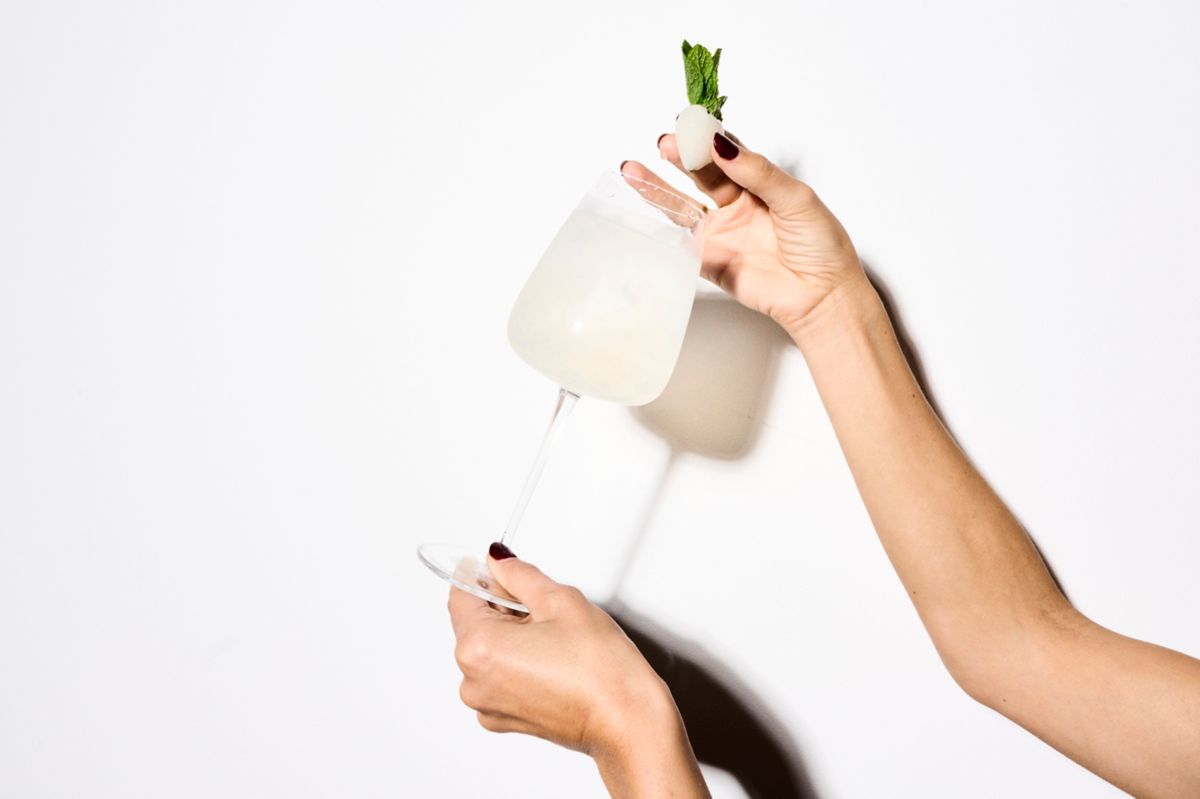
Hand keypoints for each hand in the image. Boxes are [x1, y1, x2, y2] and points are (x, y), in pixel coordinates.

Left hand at [447, 549, 673, 756]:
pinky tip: (551, 659)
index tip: (499, 567)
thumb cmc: (601, 671)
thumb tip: (500, 561)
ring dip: (511, 635)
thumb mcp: (560, 601)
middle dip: (502, 607)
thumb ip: (520, 575)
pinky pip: (498, 677)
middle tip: (543, 605)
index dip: (482, 574)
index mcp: (478, 648)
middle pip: (473, 624)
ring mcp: (487, 705)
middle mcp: (472, 682)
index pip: (461, 595)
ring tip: (553, 638)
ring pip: (488, 651)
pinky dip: (516, 662)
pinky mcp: (504, 719)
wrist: (627, 722)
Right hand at [621, 131, 866, 337]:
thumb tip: (722, 146)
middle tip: (665, 143)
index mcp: (761, 185)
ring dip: (659, 188)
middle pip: (702, 176)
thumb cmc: (821, 246)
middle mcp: (737, 206)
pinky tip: (643, 211)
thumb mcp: (795, 198)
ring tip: (632, 170)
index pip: (729, 154)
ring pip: (683, 206)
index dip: (708, 138)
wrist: (822, 297)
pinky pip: (680, 244)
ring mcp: (721, 233)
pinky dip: (661, 228)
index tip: (690, 123)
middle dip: (681, 157)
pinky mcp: (710, 262)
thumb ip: (757, 172)